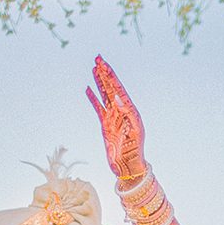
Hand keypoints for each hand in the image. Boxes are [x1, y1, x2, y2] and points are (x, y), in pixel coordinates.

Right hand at [86, 56, 147, 180]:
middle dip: (105, 73)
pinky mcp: (105, 125)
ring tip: (95, 68)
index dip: (111, 76)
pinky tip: (88, 89)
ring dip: (99, 82)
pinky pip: (98, 108)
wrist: (128, 165)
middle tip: (98, 58)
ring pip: (104, 95)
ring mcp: (112, 117)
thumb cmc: (134, 150)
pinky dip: (93, 98)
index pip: (118, 88)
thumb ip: (127, 112)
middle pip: (111, 88)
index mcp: (130, 110)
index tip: (104, 64)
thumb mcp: (134, 130)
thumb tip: (117, 96)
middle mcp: (121, 111)